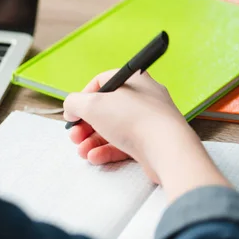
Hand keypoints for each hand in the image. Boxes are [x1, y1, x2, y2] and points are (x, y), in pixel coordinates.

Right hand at [63, 70, 229, 200]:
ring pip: (112, 129)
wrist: (167, 148)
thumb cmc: (132, 119)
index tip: (73, 111)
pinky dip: (106, 151)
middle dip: (85, 125)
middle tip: (74, 136)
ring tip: (82, 151)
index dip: (83, 97)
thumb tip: (71, 108)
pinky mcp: (150, 142)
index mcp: (133, 81)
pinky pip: (123, 144)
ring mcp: (148, 121)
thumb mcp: (91, 105)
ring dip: (92, 141)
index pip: (102, 82)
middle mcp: (142, 98)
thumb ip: (74, 103)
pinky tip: (94, 157)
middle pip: (105, 109)